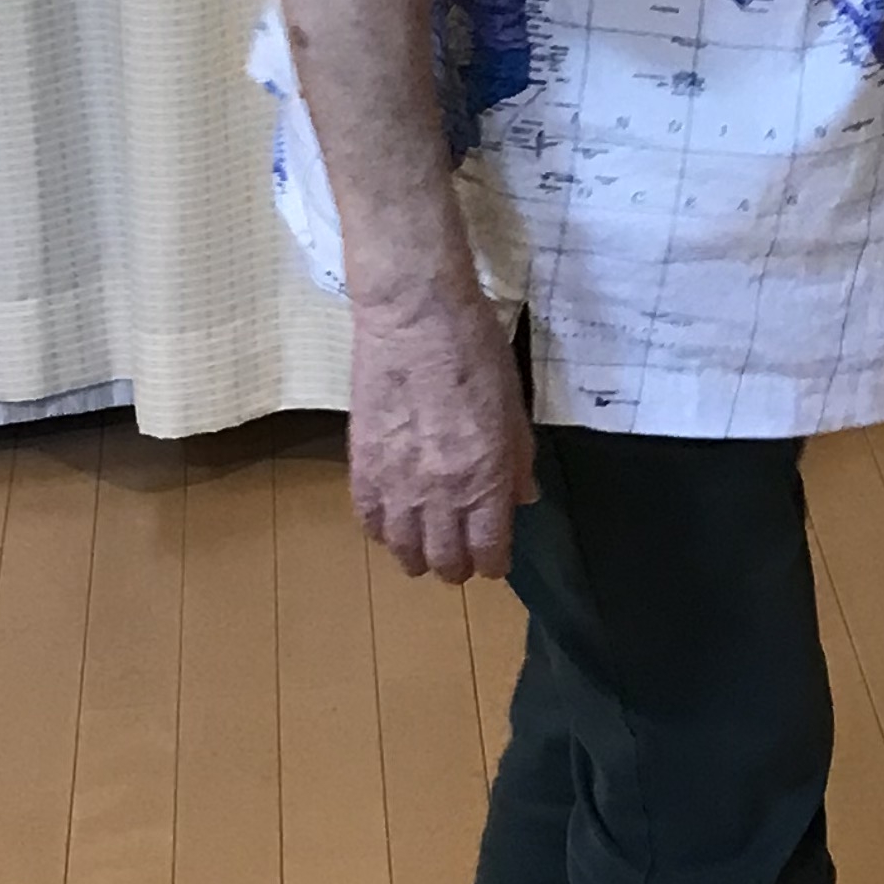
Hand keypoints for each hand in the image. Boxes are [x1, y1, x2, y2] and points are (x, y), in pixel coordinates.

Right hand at [347, 280, 535, 581]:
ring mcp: (395, 482)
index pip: (488, 551)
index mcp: (484, 479)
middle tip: (463, 558)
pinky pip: (368, 520)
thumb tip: (522, 498)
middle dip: (458, 567)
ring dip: (418, 556)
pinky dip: (383, 531)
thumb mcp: (514, 406)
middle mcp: (439, 492)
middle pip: (444, 560)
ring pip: (402, 550)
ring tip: (426, 550)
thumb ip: (518, 460)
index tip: (495, 560)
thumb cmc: (474, 352)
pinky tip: (393, 525)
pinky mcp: (361, 464)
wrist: (413, 316)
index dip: (494, 563)